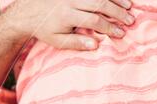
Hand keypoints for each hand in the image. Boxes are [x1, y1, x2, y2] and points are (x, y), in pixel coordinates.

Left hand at [6, 0, 135, 50]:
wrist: (25, 12)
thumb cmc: (45, 30)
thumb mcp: (58, 41)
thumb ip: (77, 43)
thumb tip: (96, 45)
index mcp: (67, 16)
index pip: (94, 21)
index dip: (109, 27)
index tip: (121, 33)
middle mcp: (69, 1)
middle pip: (99, 4)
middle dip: (117, 12)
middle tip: (130, 20)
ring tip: (129, 6)